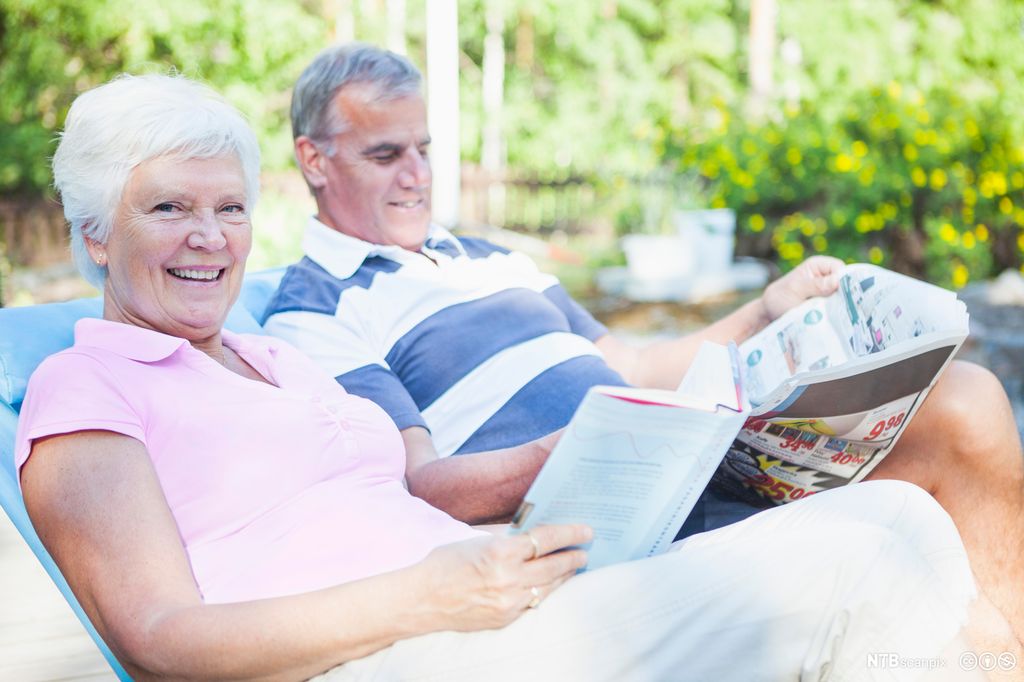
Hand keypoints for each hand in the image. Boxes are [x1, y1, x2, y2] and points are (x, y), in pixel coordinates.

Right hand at [416, 524, 590, 631]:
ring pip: (549, 586)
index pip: (546, 539)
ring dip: (565, 574)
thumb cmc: (444, 563)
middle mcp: (508, 578)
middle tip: (587, 548)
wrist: (421, 600)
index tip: (585, 530)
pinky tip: (552, 583)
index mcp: (500, 552)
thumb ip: (506, 536)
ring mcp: (509, 602)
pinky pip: (535, 602)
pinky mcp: (506, 618)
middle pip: (554, 564)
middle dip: (574, 555)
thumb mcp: (476, 539)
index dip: (569, 533)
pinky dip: (546, 590)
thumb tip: (533, 531)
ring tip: (575, 564)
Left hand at [760, 255, 844, 321]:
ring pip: (843, 298)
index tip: (844, 297)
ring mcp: (827, 291)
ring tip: (839, 319)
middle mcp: (826, 276)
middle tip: (844, 312)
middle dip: (845, 297)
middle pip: (846, 285)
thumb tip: (836, 281)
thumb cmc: (779, 298)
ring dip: (841, 308)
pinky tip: (836, 323)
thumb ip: (814, 285)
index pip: (841, 270)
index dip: (845, 282)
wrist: (769, 313)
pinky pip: (837, 309)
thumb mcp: (795, 290)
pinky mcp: (827, 305)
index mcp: (818, 265)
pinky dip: (836, 315)